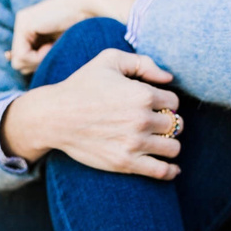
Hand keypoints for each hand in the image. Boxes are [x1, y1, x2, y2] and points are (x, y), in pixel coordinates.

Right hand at [1, 48, 182, 179]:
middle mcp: (142, 119)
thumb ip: (143, 62)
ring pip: (173, 148)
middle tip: (156, 124)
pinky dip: (171, 171)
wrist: (54, 117)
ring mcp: (135, 143)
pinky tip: (172, 168)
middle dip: (168, 123)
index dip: (166, 103)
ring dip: (169, 144)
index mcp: (142, 94)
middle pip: (176, 125)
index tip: (155, 106)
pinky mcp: (126, 163)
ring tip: (159, 142)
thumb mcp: (109, 60)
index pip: (174, 102)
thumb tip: (169, 78)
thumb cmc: (81, 86)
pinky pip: (162, 171)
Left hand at [6, 0, 143, 74]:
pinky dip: (38, 57)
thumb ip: (38, 58)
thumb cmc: (81, 32)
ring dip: (38, 62)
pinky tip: (51, 46)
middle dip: (36, 66)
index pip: (21, 61)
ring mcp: (21, 22)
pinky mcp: (23, 22)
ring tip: (53, 49)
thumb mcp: (56, 51)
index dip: (35, 66)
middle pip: (18, 63)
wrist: (89, 10)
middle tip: (53, 53)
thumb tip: (13, 63)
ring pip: (18, 61)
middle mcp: (23, 25)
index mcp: (30, 31)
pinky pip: (22, 54)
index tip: (51, 59)